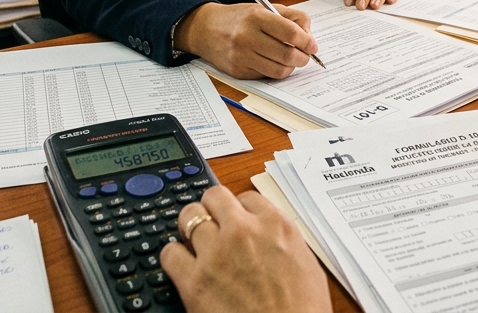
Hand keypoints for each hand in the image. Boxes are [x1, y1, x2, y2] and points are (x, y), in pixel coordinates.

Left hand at [162, 186, 329, 312]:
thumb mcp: (308, 267)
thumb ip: (285, 243)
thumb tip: (272, 238)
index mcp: (277, 226)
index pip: (247, 198)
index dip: (240, 210)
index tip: (237, 220)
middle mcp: (244, 231)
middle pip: (214, 197)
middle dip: (211, 209)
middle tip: (210, 224)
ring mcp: (216, 253)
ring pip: (188, 217)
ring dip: (190, 228)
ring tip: (193, 242)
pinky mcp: (194, 280)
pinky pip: (170, 253)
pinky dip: (174, 257)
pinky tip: (182, 266)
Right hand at [175, 3, 317, 78]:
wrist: (205, 29)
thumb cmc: (240, 18)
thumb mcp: (264, 8)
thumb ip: (291, 18)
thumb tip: (309, 38)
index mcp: (256, 17)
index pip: (290, 32)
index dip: (307, 41)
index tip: (312, 45)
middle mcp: (247, 36)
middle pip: (287, 55)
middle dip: (303, 58)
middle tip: (305, 55)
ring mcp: (241, 56)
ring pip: (278, 70)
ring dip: (291, 67)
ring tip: (291, 60)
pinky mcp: (237, 71)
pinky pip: (265, 76)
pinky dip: (275, 71)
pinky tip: (273, 62)